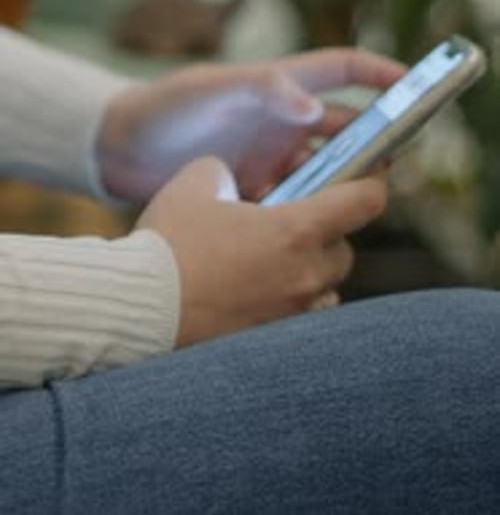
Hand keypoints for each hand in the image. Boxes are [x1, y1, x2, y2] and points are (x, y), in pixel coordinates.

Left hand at [97, 48, 403, 202]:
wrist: (120, 150)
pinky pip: (296, 202)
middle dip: (373, 143)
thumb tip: (315, 110)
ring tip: (354, 207)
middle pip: (346, 129)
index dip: (380, 74)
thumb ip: (262, 91)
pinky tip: (312, 230)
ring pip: (326, 171)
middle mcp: (285, 121)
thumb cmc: (165, 106)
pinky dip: (308, 213)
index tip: (415, 84)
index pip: (342, 70)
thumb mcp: (211, 89)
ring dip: (342, 185)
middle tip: (391, 167)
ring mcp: (273, 156)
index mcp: (280, 86)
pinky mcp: (257, 190)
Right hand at [138, 157, 387, 346]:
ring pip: (324, 288)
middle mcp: (305, 275)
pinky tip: (252, 294)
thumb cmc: (169, 242)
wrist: (138, 308)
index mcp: (296, 231)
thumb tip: (232, 182)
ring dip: (307, 272)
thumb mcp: (197, 182)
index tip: (367, 174)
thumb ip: (228, 172)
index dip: (371, 182)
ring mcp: (292, 315)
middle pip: (343, 249)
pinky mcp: (272, 342)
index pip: (366, 201)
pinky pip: (299, 319)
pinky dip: (287, 304)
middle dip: (323, 233)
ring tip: (268, 264)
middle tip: (288, 223)